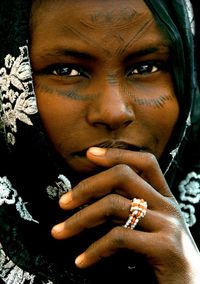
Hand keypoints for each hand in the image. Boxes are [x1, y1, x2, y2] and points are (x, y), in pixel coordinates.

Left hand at [51, 147, 199, 282]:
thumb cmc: (161, 260)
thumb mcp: (146, 229)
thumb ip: (128, 210)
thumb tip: (90, 198)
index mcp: (164, 198)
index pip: (144, 162)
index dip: (117, 154)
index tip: (90, 154)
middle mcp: (168, 206)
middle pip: (123, 175)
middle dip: (87, 186)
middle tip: (63, 202)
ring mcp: (168, 225)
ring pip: (113, 205)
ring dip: (80, 220)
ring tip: (60, 233)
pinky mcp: (165, 248)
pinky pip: (118, 238)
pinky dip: (94, 250)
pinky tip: (82, 261)